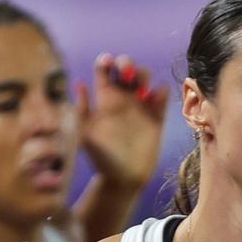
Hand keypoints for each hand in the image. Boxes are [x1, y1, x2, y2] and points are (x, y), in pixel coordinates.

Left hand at [77, 53, 170, 190]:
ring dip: (144, 76)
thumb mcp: (84, 135)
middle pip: (127, 69)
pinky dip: (161, 91)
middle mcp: (122, 100)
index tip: (107, 62)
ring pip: (145, 78)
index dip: (106, 61)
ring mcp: (140, 108)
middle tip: (127, 74)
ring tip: (141, 91)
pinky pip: (162, 97)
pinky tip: (155, 98)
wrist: (122, 180)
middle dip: (127, 63)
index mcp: (104, 100)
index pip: (105, 71)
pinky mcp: (156, 119)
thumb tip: (79, 84)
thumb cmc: (100, 159)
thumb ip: (82, 111)